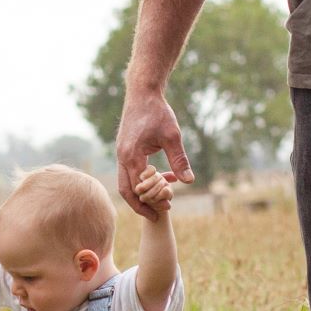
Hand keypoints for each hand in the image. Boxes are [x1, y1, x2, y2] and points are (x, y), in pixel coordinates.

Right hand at [116, 88, 193, 218]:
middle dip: (141, 206)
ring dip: (141, 194)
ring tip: (159, 201)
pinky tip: (163, 176)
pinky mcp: (124, 150)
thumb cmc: (158, 112)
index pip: (140, 188)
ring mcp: (121, 154)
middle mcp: (122, 157)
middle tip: (157, 217)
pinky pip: (129, 172)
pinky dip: (142, 180)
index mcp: (132, 156)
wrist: (142, 94)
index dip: (153, 200)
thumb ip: (179, 160)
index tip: (168, 208)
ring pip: (125, 183)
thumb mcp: (173, 136)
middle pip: (126, 191)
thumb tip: (189, 181)